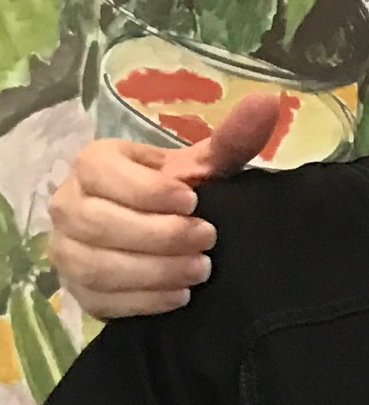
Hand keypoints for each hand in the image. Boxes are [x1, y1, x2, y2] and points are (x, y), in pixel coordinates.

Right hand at [48, 95, 281, 319]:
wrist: (165, 236)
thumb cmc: (181, 194)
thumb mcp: (205, 166)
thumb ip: (232, 139)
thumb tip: (266, 102)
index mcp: (94, 164)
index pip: (102, 173)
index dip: (147, 190)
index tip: (193, 202)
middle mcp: (68, 204)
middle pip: (98, 224)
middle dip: (158, 236)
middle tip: (207, 240)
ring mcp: (66, 251)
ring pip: (95, 266)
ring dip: (153, 271)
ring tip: (199, 270)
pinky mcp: (76, 291)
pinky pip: (99, 300)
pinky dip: (143, 301)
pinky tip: (179, 296)